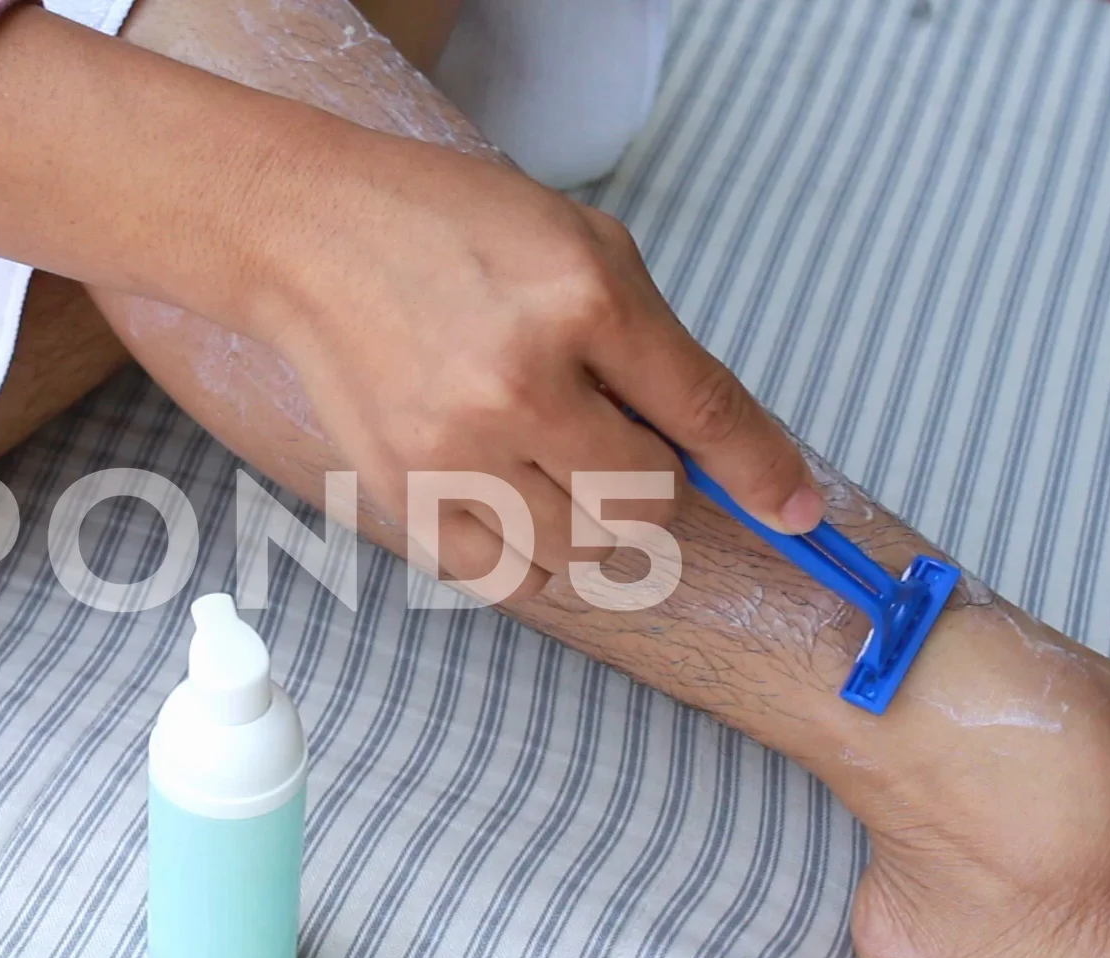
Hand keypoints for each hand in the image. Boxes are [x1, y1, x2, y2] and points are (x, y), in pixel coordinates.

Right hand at [0, 9, 821, 594]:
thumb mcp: (579, 244)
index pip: (703, 413)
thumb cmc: (449, 227)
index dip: (765, 473)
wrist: (310, 237)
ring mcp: (455, 447)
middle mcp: (520, 381)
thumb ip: (653, 345)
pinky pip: (507, 578)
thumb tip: (718, 452)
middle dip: (656, 485)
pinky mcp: (404, 493)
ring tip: (559, 467)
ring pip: (585, 550)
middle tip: (619, 444)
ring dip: (596, 525)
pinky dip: (535, 557)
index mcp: (581, 299)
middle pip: (648, 502)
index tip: (799, 514)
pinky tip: (519, 505)